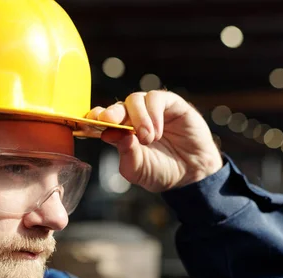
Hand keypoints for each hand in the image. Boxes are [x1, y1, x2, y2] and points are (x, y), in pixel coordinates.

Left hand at [86, 90, 222, 191]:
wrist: (192, 173)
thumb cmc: (161, 171)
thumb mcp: (138, 170)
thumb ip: (126, 154)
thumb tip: (111, 135)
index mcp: (119, 133)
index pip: (101, 120)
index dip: (94, 118)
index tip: (90, 123)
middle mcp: (132, 118)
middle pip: (116, 107)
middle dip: (110, 113)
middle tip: (109, 121)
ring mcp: (150, 109)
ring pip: (134, 100)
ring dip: (138, 118)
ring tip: (147, 139)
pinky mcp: (170, 103)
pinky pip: (155, 98)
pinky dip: (153, 114)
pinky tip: (157, 131)